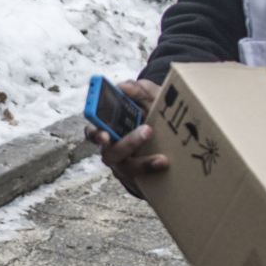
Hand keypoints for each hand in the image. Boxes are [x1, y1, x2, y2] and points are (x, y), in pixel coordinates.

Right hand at [85, 79, 167, 197]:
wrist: (173, 139)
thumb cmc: (155, 114)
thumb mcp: (151, 98)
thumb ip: (139, 89)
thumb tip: (123, 86)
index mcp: (109, 128)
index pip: (93, 131)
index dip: (95, 133)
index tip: (105, 134)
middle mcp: (113, 148)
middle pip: (109, 152)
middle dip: (126, 144)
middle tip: (147, 131)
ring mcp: (124, 165)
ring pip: (126, 167)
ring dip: (143, 162)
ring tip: (162, 158)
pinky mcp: (137, 178)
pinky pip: (140, 179)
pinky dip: (152, 171)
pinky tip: (164, 164)